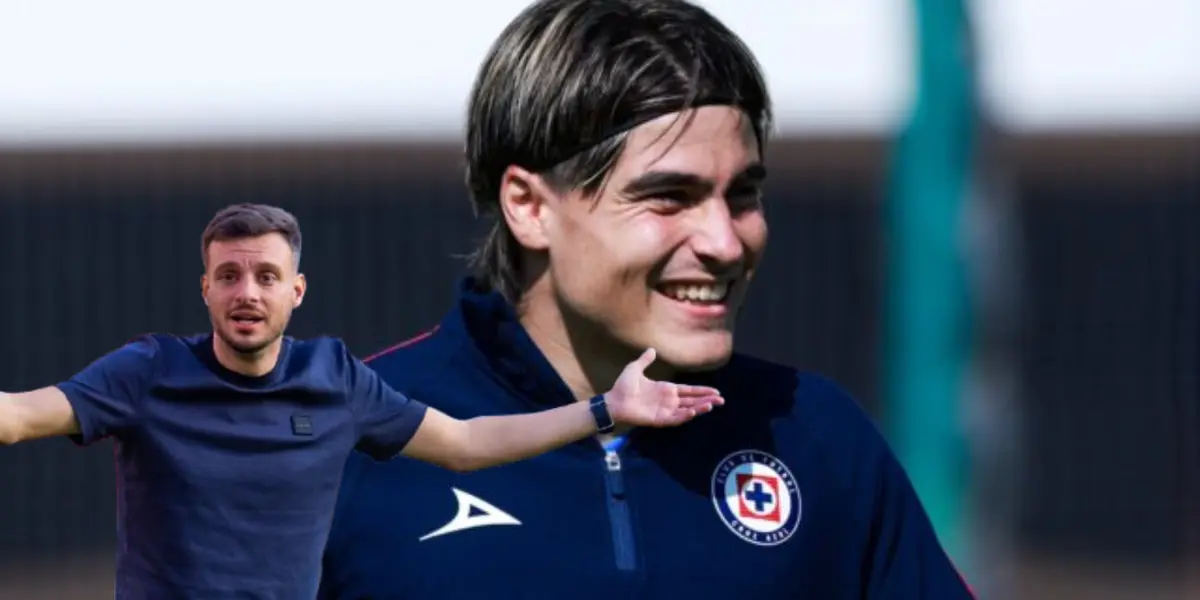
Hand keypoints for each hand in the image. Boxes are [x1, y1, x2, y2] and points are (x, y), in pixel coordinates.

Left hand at [603, 348, 724, 426]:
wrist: (614, 400)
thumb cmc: (623, 386)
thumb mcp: (635, 369)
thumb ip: (645, 360)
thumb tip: (652, 349)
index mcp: (666, 389)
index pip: (689, 390)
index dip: (702, 391)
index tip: (716, 391)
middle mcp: (668, 400)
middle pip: (692, 400)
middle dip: (707, 400)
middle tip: (722, 400)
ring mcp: (665, 410)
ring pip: (687, 410)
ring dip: (699, 408)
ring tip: (711, 405)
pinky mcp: (659, 419)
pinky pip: (675, 418)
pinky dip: (685, 415)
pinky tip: (693, 411)